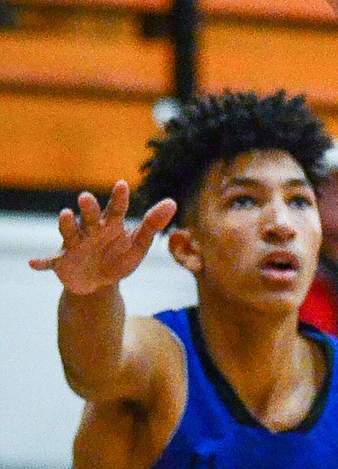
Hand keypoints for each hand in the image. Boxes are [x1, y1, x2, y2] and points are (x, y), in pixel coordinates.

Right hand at [30, 181, 175, 294]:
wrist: (98, 284)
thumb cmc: (119, 259)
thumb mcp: (138, 245)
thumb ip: (152, 225)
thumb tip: (172, 202)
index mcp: (111, 224)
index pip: (116, 208)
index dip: (119, 198)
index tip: (122, 184)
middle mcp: (90, 230)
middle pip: (89, 216)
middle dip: (88, 207)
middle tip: (87, 196)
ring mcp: (74, 244)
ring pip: (69, 232)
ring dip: (66, 224)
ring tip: (65, 215)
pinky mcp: (61, 261)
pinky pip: (50, 261)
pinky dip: (42, 262)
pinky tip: (33, 263)